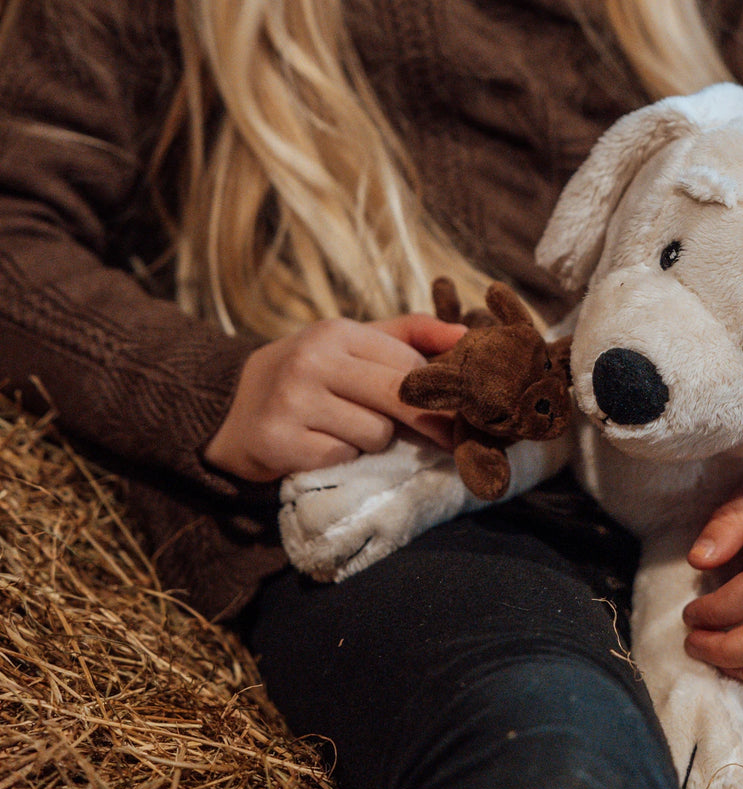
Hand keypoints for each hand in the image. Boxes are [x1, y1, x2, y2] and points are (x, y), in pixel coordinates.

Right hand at [204, 313, 465, 482]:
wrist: (231, 406)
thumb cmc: (311, 374)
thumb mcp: (351, 343)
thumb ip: (409, 335)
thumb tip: (464, 334)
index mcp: (336, 331)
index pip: (409, 363)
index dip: (438, 392)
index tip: (460, 411)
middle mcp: (313, 360)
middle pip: (399, 397)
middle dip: (430, 422)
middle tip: (452, 440)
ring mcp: (292, 400)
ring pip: (374, 434)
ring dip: (372, 441)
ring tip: (347, 429)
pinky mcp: (278, 441)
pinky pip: (341, 457)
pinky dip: (340, 458)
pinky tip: (320, 444)